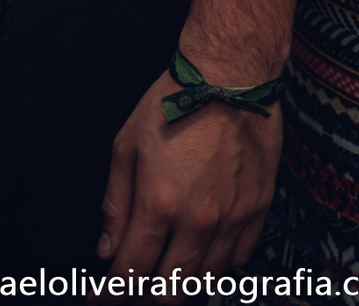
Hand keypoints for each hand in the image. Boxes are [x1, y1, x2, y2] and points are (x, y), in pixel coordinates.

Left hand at [98, 71, 280, 276]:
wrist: (230, 74)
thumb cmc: (174, 101)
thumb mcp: (126, 144)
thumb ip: (115, 203)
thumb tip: (107, 248)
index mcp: (158, 205)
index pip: (129, 272)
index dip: (109, 293)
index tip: (100, 298)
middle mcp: (197, 221)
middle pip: (170, 291)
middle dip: (146, 295)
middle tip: (136, 282)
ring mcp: (232, 218)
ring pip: (205, 282)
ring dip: (181, 283)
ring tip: (168, 266)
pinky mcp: (257, 209)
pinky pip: (238, 260)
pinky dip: (217, 265)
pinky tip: (203, 250)